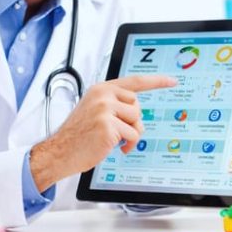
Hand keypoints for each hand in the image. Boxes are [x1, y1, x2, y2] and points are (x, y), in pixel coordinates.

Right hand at [30, 75, 175, 190]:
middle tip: (119, 132)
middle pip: (138, 105)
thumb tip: (136, 111)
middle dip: (132, 121)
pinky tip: (112, 146)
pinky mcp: (109, 125)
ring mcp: (105, 109)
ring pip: (137, 120)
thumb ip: (114, 104)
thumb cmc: (77, 135)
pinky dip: (127, 145)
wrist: (59, 151)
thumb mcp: (93, 110)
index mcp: (100, 89)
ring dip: (130, 134)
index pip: (134, 82)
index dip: (156, 81)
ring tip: (114, 140)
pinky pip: (132, 135)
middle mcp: (103, 95)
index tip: (172, 81)